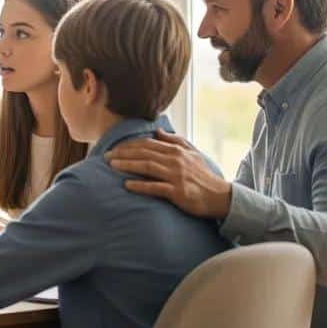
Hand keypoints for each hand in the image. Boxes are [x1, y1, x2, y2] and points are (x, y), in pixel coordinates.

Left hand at [106, 128, 231, 218]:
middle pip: (144, 153)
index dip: (128, 145)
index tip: (113, 148)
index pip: (147, 144)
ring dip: (127, 165)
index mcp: (176, 151)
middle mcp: (175, 160)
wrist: (220, 197)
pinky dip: (140, 185)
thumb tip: (157, 130)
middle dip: (123, 154)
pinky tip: (127, 185)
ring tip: (112, 166)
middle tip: (106, 156)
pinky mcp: (178, 192)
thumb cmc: (203, 176)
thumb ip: (175, 141)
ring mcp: (176, 176)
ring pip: (147, 167)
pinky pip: (155, 187)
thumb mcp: (192, 154)